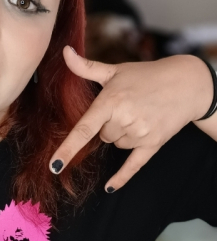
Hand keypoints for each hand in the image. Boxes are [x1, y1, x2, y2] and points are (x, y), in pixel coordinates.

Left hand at [49, 47, 212, 191]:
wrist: (186, 84)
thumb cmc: (146, 75)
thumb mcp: (115, 70)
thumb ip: (86, 67)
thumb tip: (64, 52)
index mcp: (110, 102)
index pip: (84, 129)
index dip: (67, 150)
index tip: (54, 166)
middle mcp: (124, 119)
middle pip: (102, 137)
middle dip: (108, 125)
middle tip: (126, 107)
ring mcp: (140, 133)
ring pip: (116, 145)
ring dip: (121, 135)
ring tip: (138, 114)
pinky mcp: (153, 144)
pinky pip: (133, 166)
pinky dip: (121, 177)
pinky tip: (109, 188)